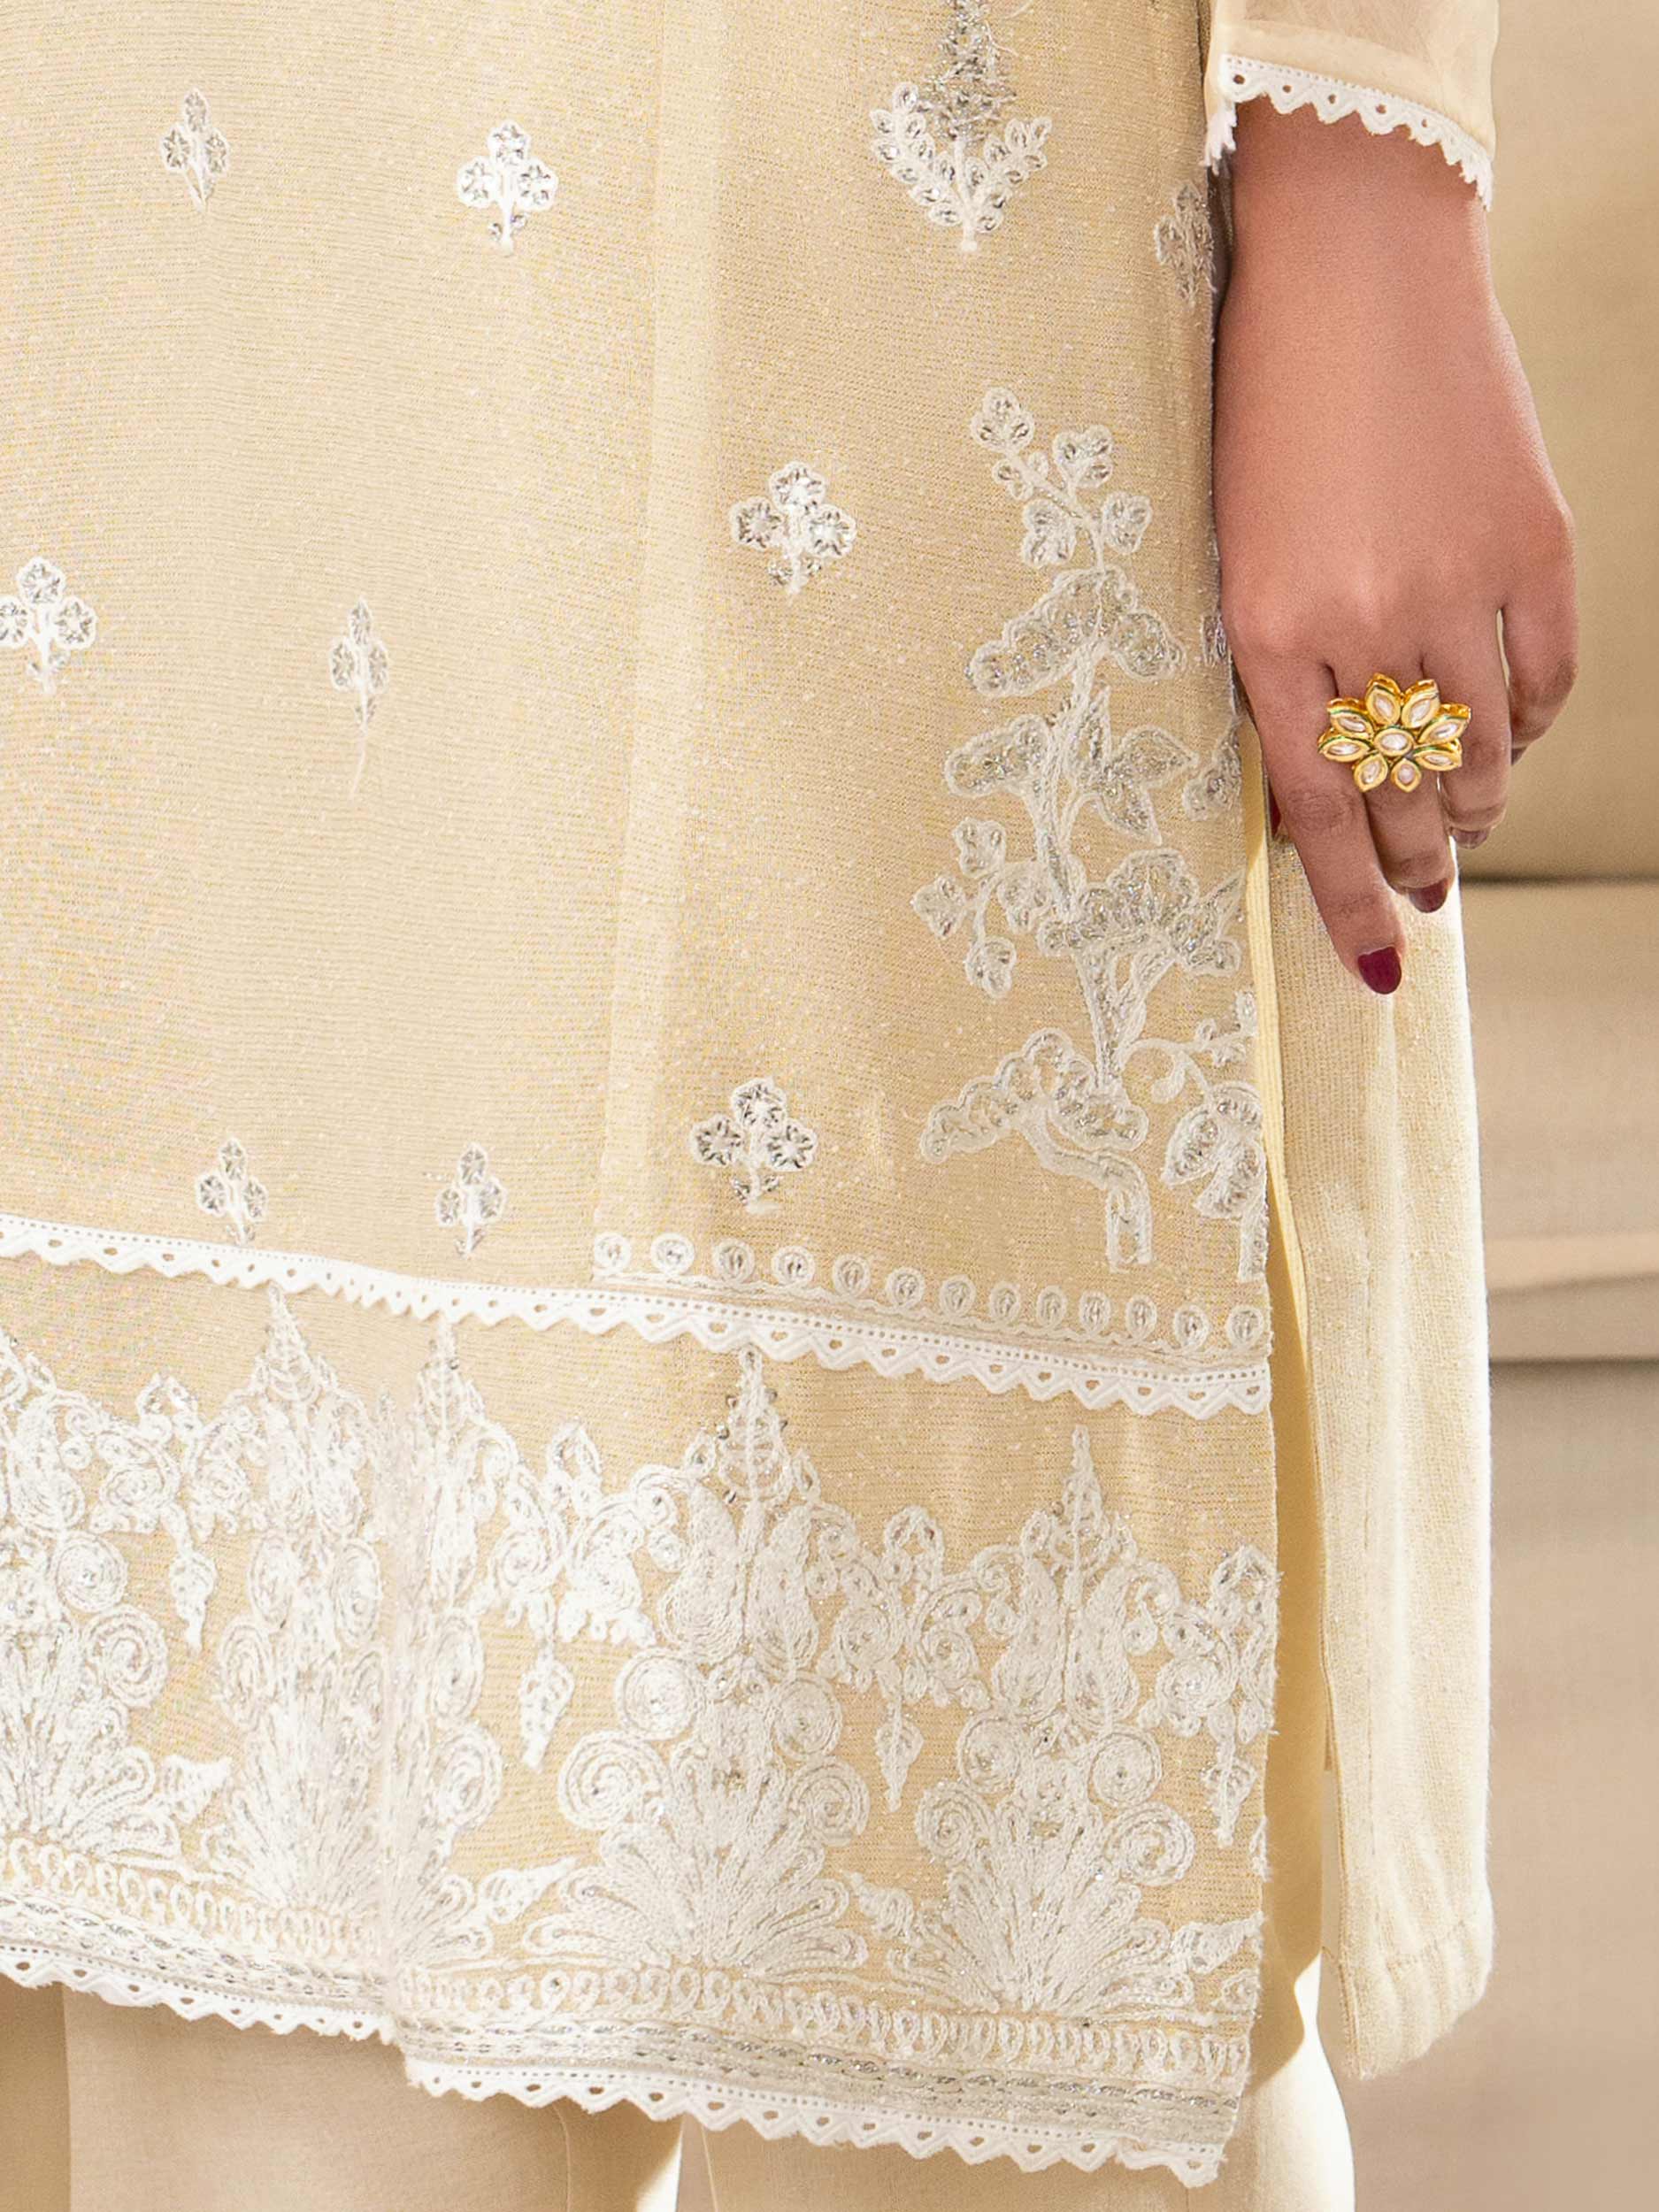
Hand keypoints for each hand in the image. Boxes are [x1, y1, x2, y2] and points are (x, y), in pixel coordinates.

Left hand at [1213, 103, 1577, 991]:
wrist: (1353, 266)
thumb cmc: (1266, 411)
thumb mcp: (1235, 551)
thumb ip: (1278, 665)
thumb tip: (1328, 783)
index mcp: (1267, 629)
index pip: (1318, 811)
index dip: (1349, 902)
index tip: (1377, 964)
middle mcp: (1365, 621)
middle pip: (1405, 797)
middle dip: (1414, 865)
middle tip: (1422, 894)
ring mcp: (1459, 582)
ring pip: (1484, 752)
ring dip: (1475, 809)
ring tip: (1463, 831)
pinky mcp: (1536, 542)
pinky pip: (1547, 679)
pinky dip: (1532, 725)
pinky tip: (1511, 740)